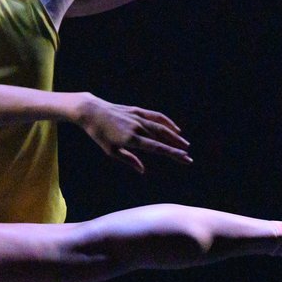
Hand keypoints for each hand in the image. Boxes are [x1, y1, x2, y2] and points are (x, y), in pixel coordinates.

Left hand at [74, 95, 191, 174]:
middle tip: (189, 156)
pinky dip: (167, 122)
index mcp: (131, 139)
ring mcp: (138, 117)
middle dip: (177, 147)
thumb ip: (129, 160)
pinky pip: (156, 116)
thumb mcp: (111, 151)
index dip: (173, 154)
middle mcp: (137, 127)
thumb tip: (143, 170)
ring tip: (185, 144)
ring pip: (162, 127)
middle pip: (163, 138)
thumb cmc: (99, 134)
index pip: (157, 148)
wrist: (92, 112)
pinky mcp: (137, 110)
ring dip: (175, 136)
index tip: (185, 158)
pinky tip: (175, 129)